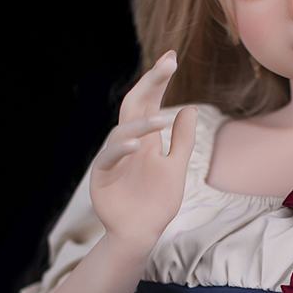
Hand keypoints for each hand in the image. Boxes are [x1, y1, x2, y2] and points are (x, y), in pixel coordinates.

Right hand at [89, 52, 196, 256]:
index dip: (158, 81)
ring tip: (160, 118)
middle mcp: (128, 144)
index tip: (171, 58)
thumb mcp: (176, 168)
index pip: (150, 102)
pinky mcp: (102, 176)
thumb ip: (182, 141)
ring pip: (122, 130)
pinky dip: (122, 149)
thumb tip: (190, 109)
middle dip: (150, 84)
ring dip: (140, 122)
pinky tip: (138, 145)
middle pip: (134, 106)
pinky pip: (109, 158)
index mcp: (146, 140)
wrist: (141, 234)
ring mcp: (114, 159)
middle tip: (166, 65)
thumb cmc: (157, 202)